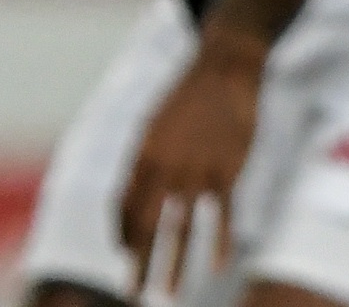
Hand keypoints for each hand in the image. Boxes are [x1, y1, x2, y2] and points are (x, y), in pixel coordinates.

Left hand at [120, 27, 266, 292]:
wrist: (226, 65)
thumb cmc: (187, 95)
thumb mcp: (153, 124)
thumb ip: (141, 161)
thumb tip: (128, 200)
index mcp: (141, 156)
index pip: (122, 208)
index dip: (121, 234)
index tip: (125, 255)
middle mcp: (165, 168)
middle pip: (146, 227)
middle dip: (137, 265)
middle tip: (131, 295)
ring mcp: (197, 170)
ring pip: (181, 229)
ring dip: (174, 266)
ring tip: (167, 295)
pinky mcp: (228, 168)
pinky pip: (221, 214)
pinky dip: (219, 241)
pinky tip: (218, 264)